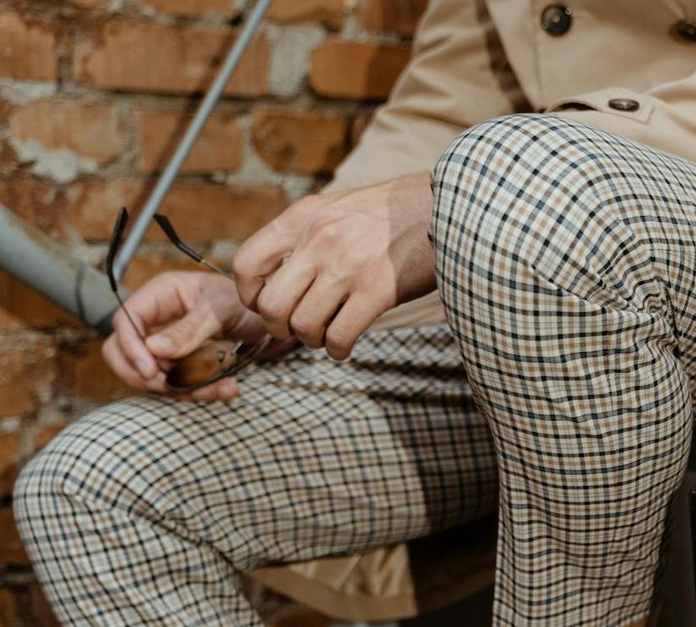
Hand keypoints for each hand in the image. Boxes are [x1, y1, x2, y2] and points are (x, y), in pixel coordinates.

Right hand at [102, 271, 269, 402]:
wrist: (269, 318)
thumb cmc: (245, 302)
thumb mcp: (221, 310)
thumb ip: (190, 329)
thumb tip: (154, 349)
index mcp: (161, 294)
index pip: (125, 320)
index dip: (130, 348)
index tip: (150, 371)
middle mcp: (157, 319)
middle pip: (121, 350)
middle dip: (141, 374)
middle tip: (168, 386)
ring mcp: (166, 342)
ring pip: (149, 373)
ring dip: (178, 388)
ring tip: (218, 389)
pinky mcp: (181, 363)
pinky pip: (176, 382)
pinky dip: (198, 391)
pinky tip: (227, 389)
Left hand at [231, 173, 436, 360]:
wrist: (449, 208)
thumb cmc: (395, 214)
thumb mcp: (339, 207)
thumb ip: (307, 234)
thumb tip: (281, 273)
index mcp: (303, 217)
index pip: (247, 264)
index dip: (250, 295)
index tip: (267, 303)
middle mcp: (319, 241)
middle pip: (271, 305)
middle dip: (279, 327)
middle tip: (297, 327)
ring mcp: (347, 267)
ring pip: (303, 326)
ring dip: (311, 340)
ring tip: (326, 334)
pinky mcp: (377, 292)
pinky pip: (339, 336)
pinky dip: (337, 349)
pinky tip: (345, 345)